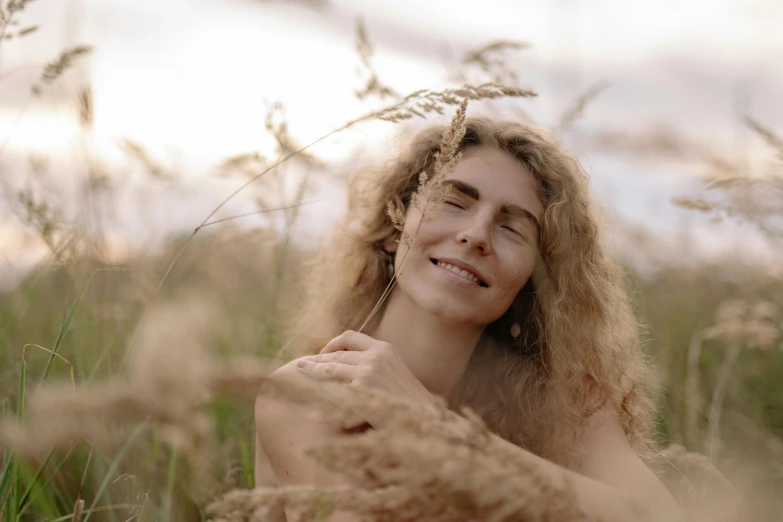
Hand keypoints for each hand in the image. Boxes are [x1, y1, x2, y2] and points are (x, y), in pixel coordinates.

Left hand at [295, 330, 433, 424]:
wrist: (425, 420)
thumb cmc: (410, 405)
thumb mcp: (395, 376)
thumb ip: (377, 368)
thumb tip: (352, 368)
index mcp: (385, 348)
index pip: (350, 337)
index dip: (332, 344)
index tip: (321, 354)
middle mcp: (376, 354)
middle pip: (336, 353)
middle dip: (316, 359)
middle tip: (301, 365)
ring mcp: (368, 369)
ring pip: (331, 367)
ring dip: (312, 371)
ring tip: (298, 373)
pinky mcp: (362, 386)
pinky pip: (333, 386)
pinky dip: (320, 389)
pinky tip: (308, 394)